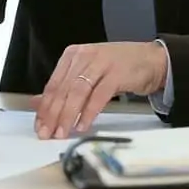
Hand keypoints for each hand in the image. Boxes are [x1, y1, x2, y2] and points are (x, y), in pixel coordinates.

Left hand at [33, 42, 166, 138]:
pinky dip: (89, 112)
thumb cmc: (117, 67)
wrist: (151, 60)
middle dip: (53, 114)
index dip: (44, 107)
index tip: (39, 125)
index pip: (53, 84)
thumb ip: (64, 88)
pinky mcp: (116, 73)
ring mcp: (101, 63)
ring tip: (62, 132)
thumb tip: (38, 104)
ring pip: (78, 92)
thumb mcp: (87, 74)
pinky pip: (98, 96)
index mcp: (73, 55)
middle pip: (63, 89)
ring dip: (68, 115)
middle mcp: (85, 56)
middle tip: (47, 133)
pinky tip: (83, 125)